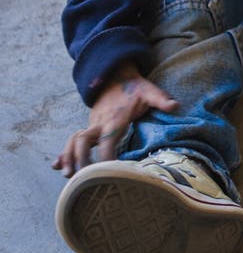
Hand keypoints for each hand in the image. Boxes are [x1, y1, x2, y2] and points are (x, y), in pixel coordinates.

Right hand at [52, 62, 178, 176]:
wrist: (117, 74)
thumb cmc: (135, 88)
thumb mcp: (150, 91)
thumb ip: (161, 99)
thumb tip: (176, 105)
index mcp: (115, 118)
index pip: (108, 139)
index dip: (107, 156)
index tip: (110, 172)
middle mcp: (100, 122)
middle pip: (83, 141)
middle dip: (79, 158)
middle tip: (79, 177)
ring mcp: (92, 124)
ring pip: (74, 141)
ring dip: (68, 157)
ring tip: (66, 175)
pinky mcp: (89, 126)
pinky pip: (73, 140)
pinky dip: (63, 152)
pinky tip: (56, 165)